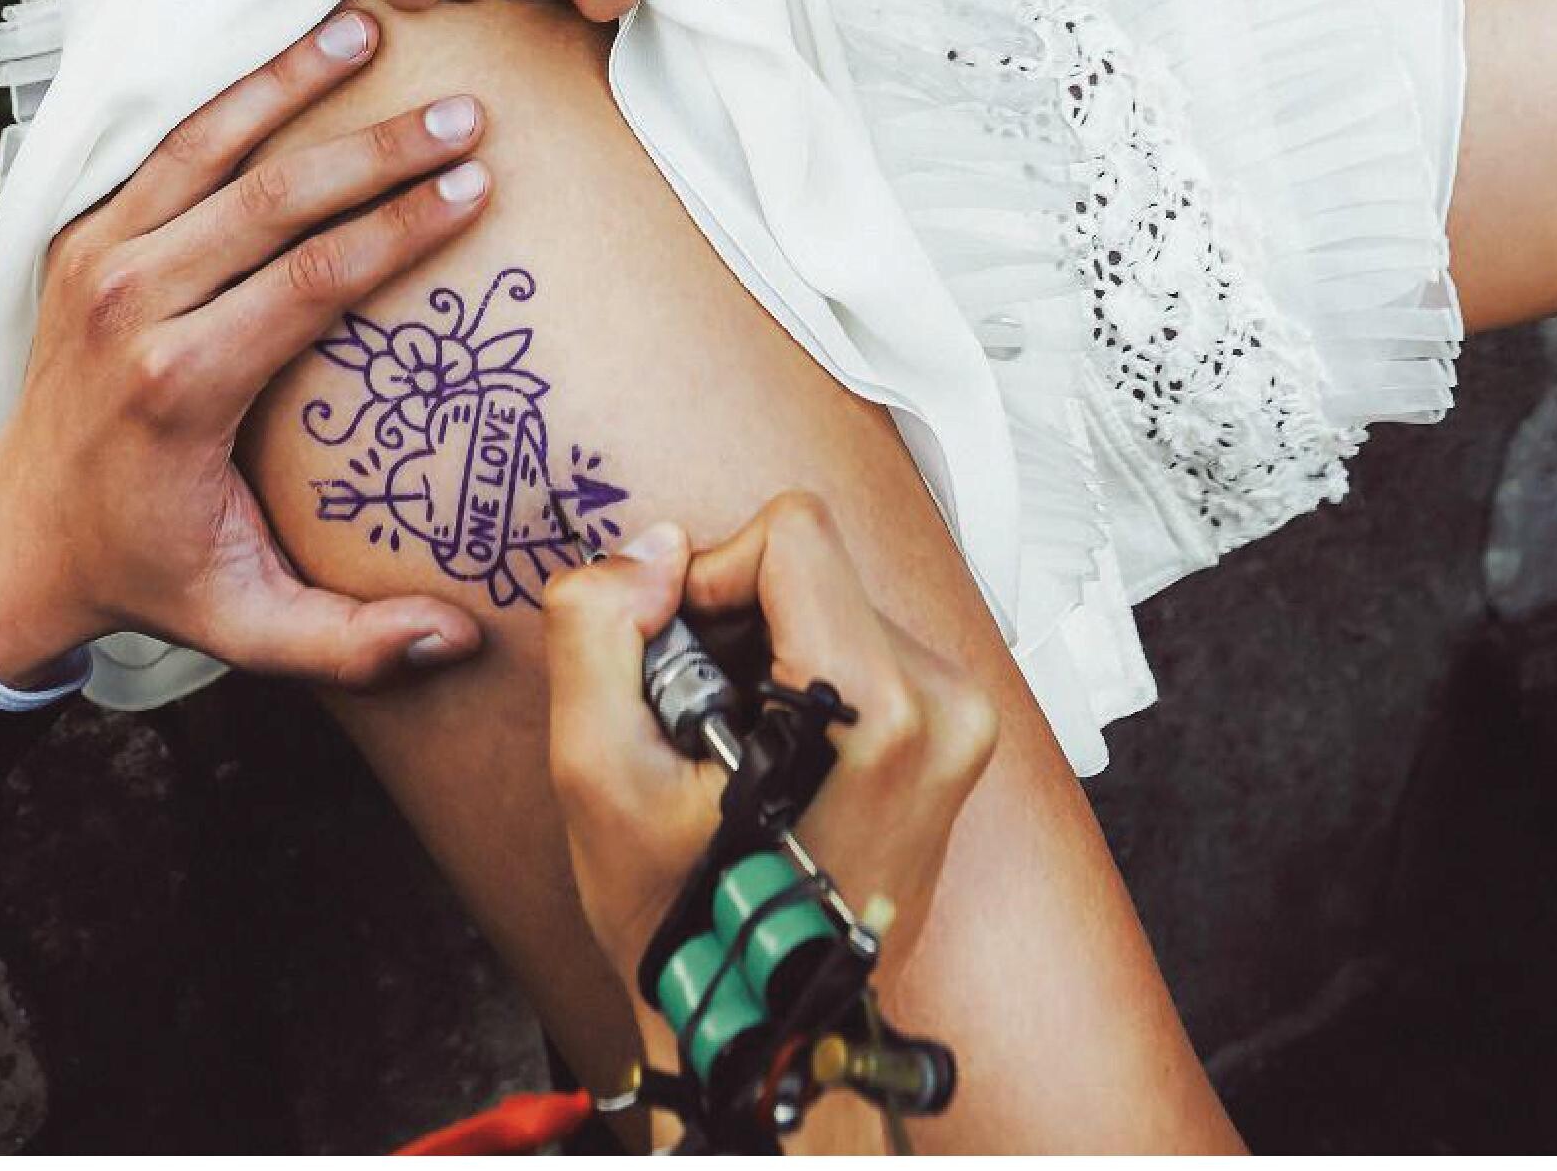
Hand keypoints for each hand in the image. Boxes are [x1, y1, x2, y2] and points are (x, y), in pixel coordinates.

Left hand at [0, 0, 495, 687]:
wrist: (13, 537)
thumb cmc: (147, 571)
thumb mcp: (244, 625)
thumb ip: (350, 640)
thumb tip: (460, 639)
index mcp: (182, 385)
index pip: (312, 280)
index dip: (400, 229)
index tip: (476, 187)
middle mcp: (134, 306)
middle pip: (274, 197)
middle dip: (379, 149)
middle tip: (464, 113)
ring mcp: (99, 259)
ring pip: (211, 144)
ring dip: (295, 82)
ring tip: (370, 29)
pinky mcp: (82, 234)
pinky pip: (167, 147)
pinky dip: (234, 94)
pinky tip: (293, 49)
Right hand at [542, 492, 1000, 1009]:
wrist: (766, 1023)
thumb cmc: (691, 921)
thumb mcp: (596, 773)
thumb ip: (599, 629)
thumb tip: (657, 548)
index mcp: (879, 709)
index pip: (792, 532)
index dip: (710, 579)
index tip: (685, 665)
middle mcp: (944, 705)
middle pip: (813, 566)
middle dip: (738, 625)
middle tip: (704, 727)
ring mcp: (960, 722)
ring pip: (834, 600)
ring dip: (769, 654)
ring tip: (738, 754)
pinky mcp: (955, 731)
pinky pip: (863, 643)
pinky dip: (806, 681)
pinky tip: (776, 761)